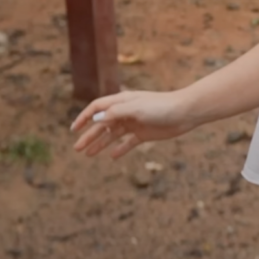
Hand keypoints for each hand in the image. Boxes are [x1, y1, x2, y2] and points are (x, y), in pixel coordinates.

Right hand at [70, 90, 195, 158]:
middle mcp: (124, 112)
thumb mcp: (135, 108)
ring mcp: (133, 123)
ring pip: (112, 135)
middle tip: (77, 149)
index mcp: (120, 102)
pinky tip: (112, 157)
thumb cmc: (160, 106)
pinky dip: (119, 149)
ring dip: (100, 144)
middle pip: (102, 125)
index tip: (74, 130)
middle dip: (88, 136)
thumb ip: (115, 113)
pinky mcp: (144, 134)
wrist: (184, 112)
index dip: (84, 118)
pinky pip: (128, 143)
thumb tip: (95, 119)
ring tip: (88, 154)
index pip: (96, 109)